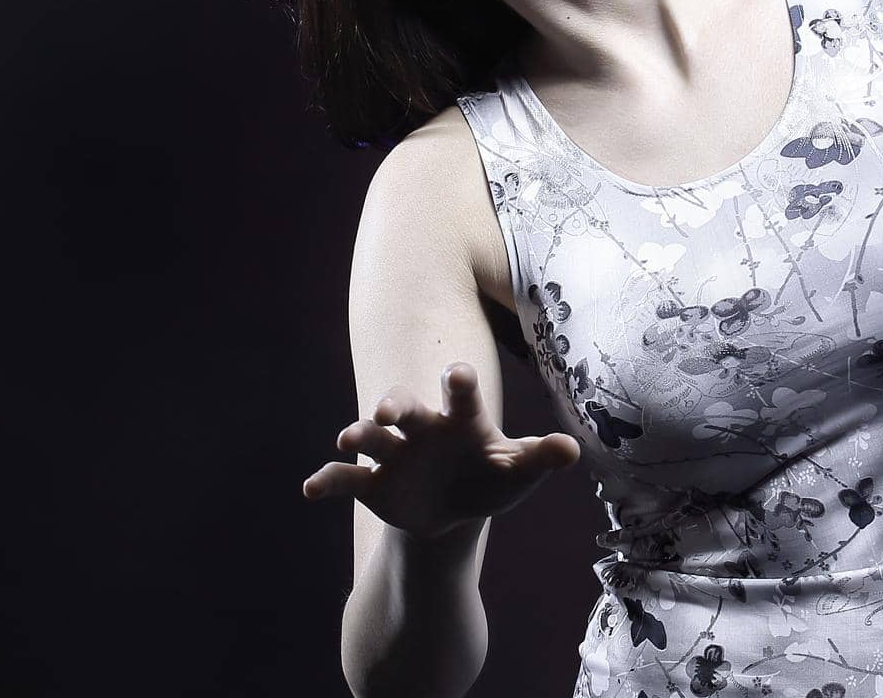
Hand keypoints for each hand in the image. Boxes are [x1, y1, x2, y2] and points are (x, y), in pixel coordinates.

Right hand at [300, 361, 580, 538]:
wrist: (453, 508)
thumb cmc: (490, 476)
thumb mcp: (517, 472)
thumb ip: (540, 458)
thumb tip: (572, 450)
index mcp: (461, 417)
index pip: (460, 392)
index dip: (457, 382)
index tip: (455, 374)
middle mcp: (422, 426)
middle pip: (404, 405)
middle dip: (394, 404)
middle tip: (388, 409)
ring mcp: (393, 453)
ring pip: (369, 435)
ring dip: (358, 434)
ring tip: (348, 440)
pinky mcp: (370, 483)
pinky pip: (344, 478)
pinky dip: (327, 480)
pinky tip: (310, 489)